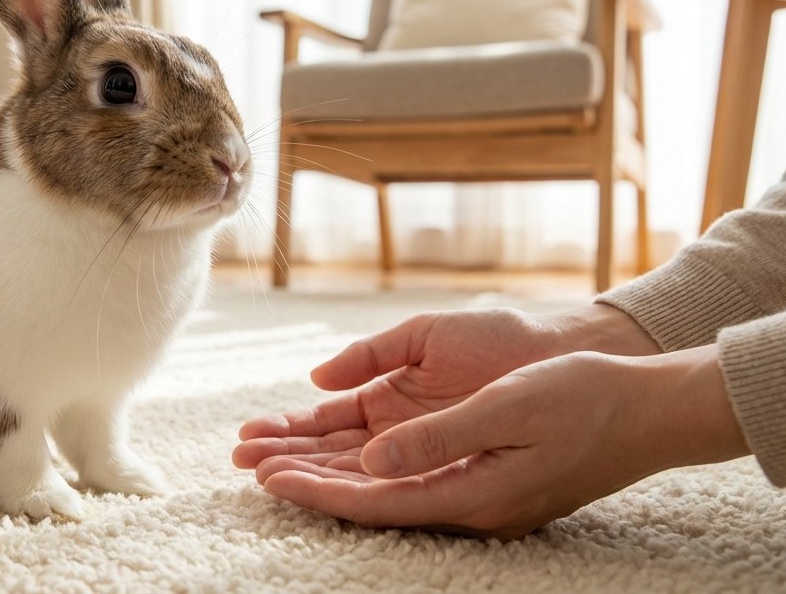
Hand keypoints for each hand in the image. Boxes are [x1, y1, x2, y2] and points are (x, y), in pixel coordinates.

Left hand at [244, 346, 747, 537]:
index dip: (316, 492)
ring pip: (388, 490)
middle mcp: (471, 503)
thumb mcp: (506, 408)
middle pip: (371, 501)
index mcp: (472, 493)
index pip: (374, 502)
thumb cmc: (584, 399)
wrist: (650, 409)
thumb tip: (370, 461)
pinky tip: (345, 459)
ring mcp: (481, 494)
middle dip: (309, 485)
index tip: (267, 479)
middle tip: (251, 468)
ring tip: (279, 462)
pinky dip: (370, 468)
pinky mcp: (488, 478)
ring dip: (332, 476)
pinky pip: (412, 479)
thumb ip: (436, 437)